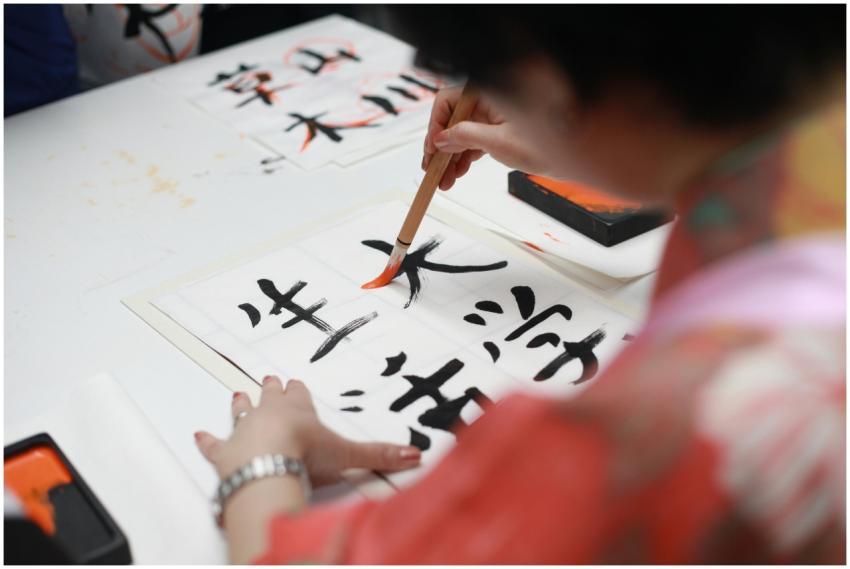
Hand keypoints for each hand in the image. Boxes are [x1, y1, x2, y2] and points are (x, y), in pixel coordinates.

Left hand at [194, 375, 421, 486]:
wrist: (268, 464)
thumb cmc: (306, 453)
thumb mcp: (349, 454)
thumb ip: (380, 456)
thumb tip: (415, 455)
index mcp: (298, 410)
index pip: (298, 395)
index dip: (297, 390)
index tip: (294, 381)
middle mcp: (269, 414)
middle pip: (269, 397)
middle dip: (270, 389)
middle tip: (268, 379)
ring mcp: (244, 430)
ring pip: (241, 412)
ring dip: (240, 405)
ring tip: (238, 394)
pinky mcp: (224, 452)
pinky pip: (213, 444)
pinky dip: (206, 440)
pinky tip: (198, 434)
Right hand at [423, 86, 548, 189]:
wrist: (570, 154)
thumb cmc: (546, 142)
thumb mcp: (499, 141)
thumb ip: (466, 137)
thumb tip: (441, 138)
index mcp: (487, 93)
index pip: (448, 101)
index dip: (436, 125)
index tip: (432, 148)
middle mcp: (487, 101)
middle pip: (451, 120)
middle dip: (440, 146)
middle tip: (432, 169)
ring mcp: (491, 116)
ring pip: (459, 133)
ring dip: (449, 157)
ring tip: (444, 179)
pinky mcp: (496, 130)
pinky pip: (472, 141)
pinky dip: (463, 157)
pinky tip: (457, 173)